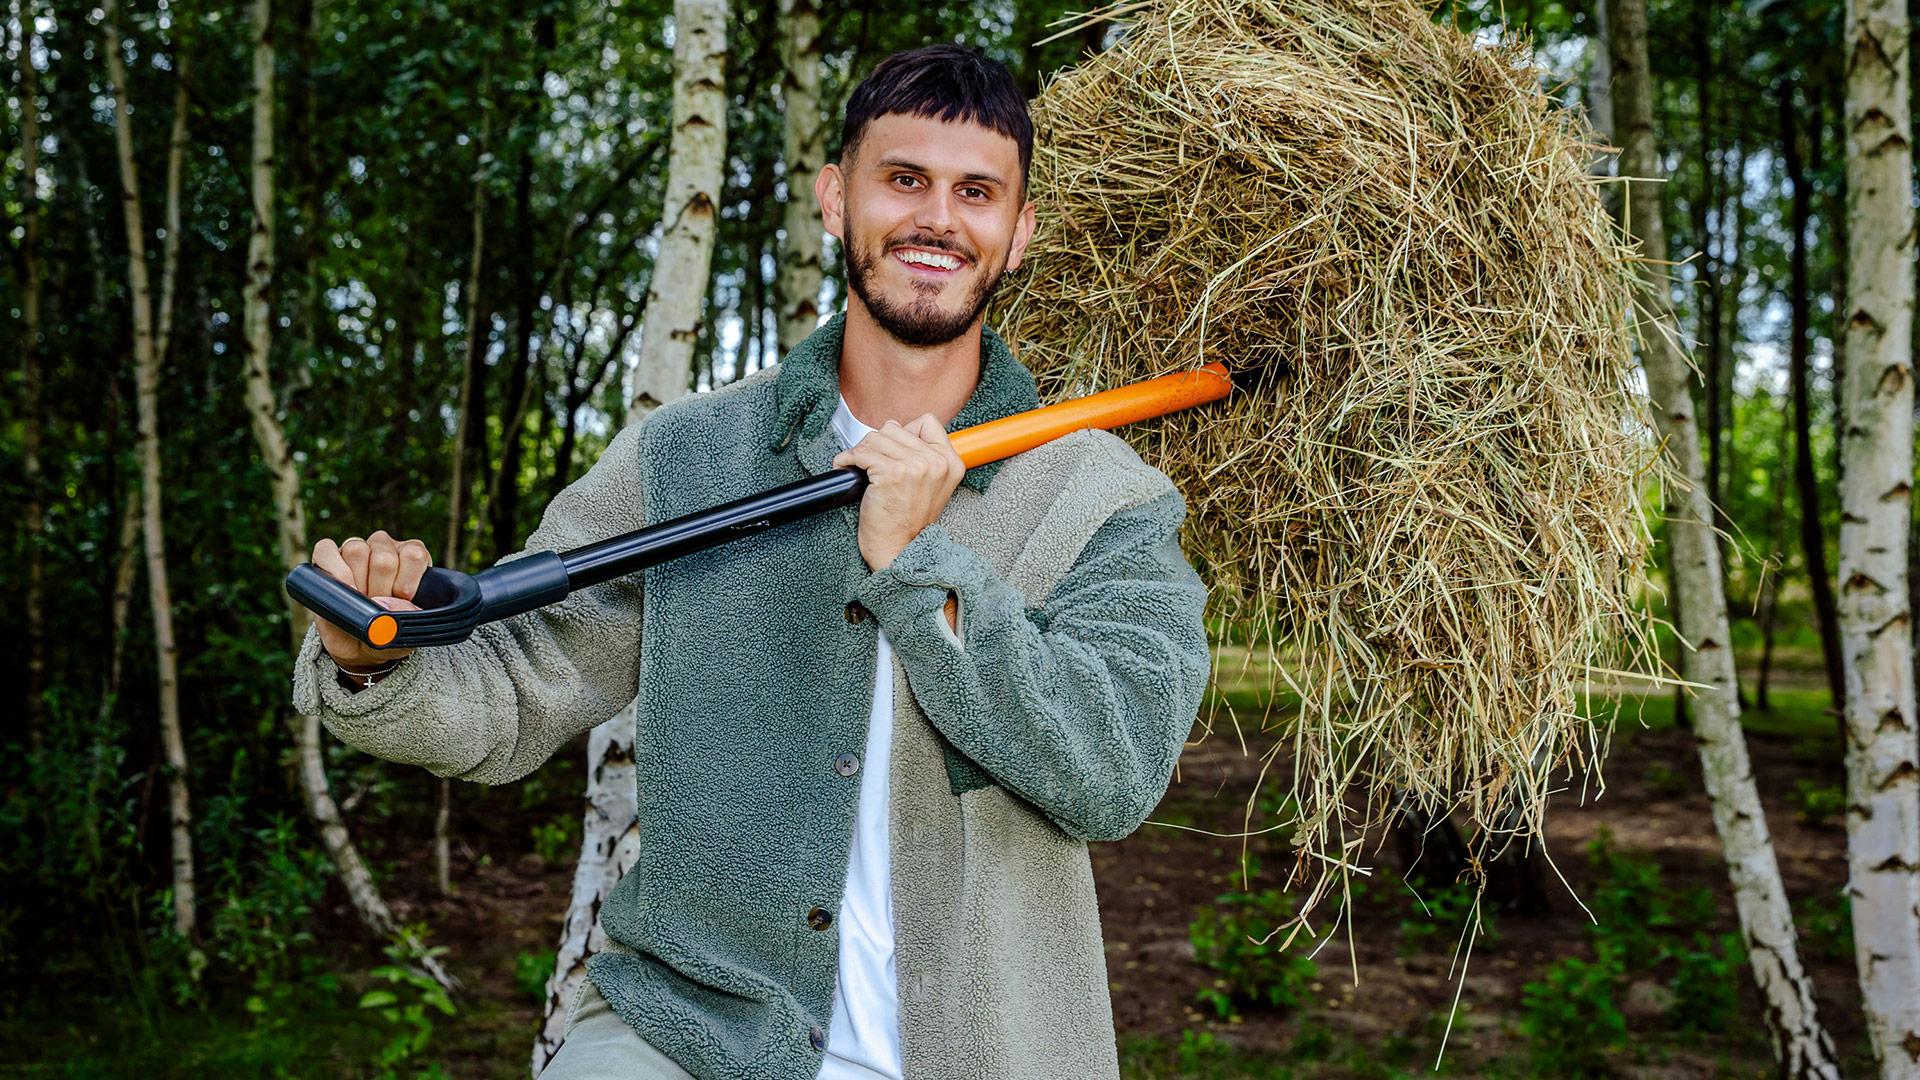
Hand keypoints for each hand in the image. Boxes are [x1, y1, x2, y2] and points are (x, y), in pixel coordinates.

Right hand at [310, 530, 432, 670]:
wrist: (359, 646)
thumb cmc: (388, 632)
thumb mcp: (408, 630)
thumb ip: (409, 615)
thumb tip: (386, 604)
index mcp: (412, 558)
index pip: (413, 554)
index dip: (404, 583)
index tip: (400, 601)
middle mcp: (387, 548)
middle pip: (383, 557)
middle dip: (378, 588)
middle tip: (376, 604)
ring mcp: (358, 548)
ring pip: (356, 550)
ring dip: (355, 581)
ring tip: (359, 598)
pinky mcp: (328, 554)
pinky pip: (325, 549)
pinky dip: (331, 569)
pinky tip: (341, 587)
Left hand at [832, 414, 965, 572]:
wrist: (900, 550)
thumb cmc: (908, 522)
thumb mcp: (932, 486)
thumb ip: (923, 456)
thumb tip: (893, 426)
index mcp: (950, 463)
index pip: (927, 422)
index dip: (905, 432)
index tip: (893, 452)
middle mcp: (936, 462)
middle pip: (895, 428)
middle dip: (877, 444)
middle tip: (871, 464)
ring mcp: (915, 467)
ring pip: (875, 438)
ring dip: (861, 452)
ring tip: (859, 468)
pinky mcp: (891, 474)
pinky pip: (860, 452)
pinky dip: (846, 459)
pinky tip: (846, 469)